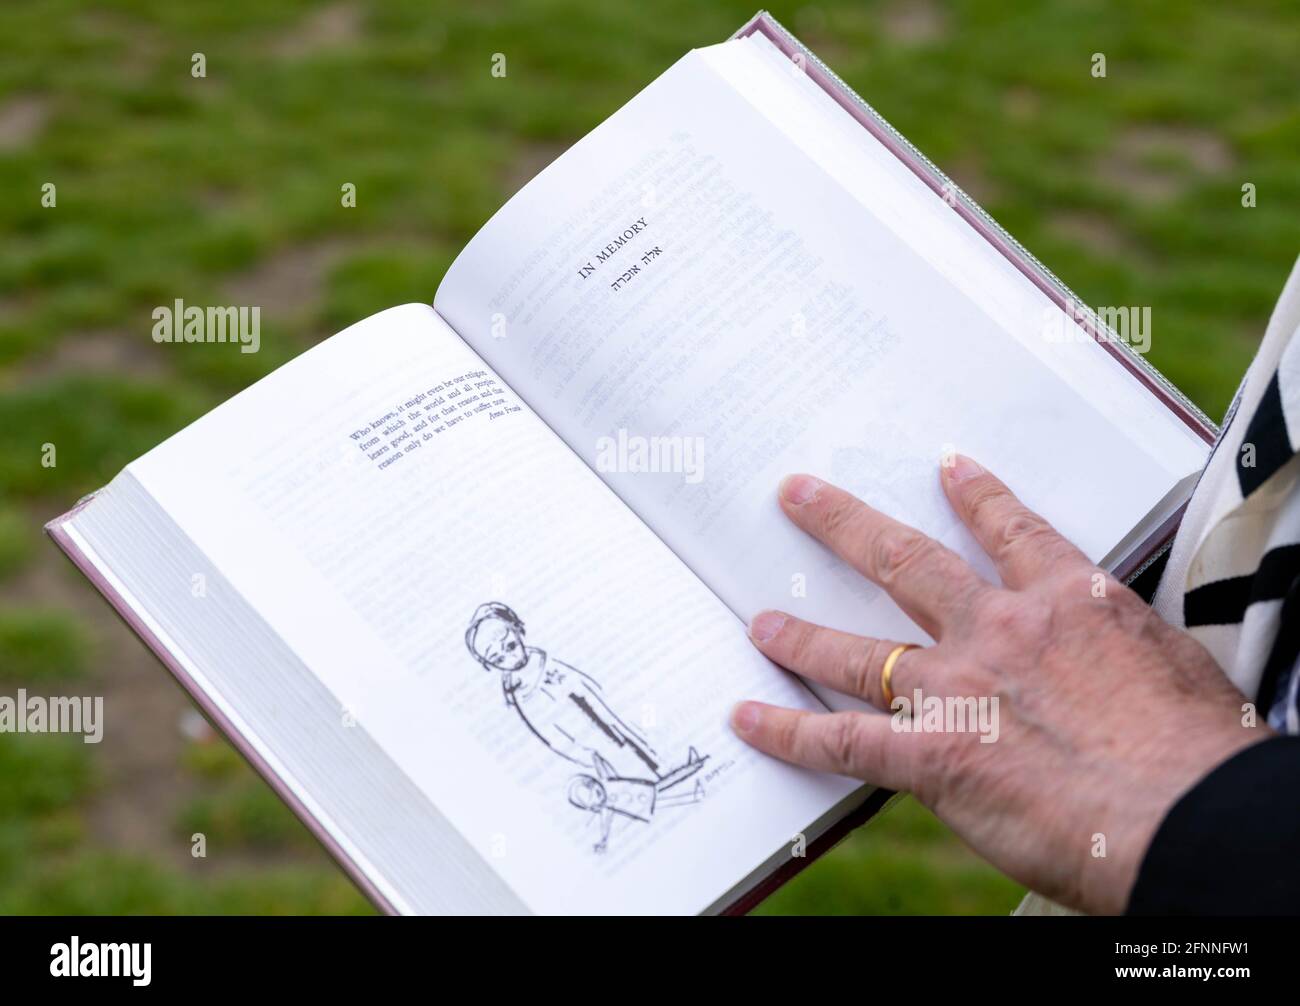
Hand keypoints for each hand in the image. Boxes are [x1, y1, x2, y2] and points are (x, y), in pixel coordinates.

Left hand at [731, 457, 1269, 913]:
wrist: (1187, 811)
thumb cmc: (1201, 749)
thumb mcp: (1174, 667)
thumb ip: (1122, 653)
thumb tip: (1116, 668)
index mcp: (1069, 602)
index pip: (1012, 532)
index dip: (976, 496)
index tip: (949, 467)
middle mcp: (1000, 632)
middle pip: (906, 563)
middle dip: (845, 525)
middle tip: (800, 495)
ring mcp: (957, 690)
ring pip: (860, 651)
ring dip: (804, 636)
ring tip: (763, 623)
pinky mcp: (931, 755)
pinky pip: (842, 740)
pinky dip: (789, 731)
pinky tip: (750, 720)